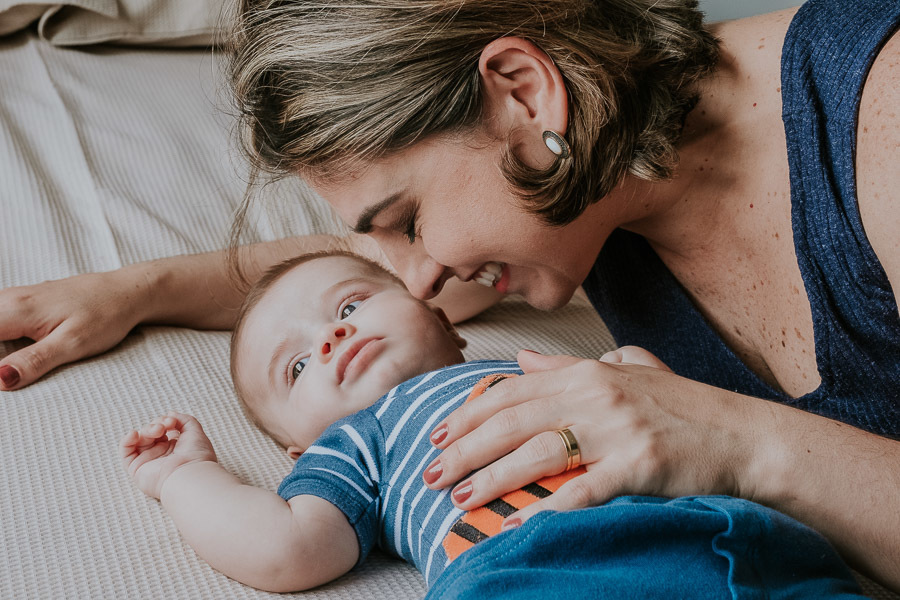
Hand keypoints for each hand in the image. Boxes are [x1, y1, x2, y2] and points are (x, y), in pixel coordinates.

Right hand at [0, 270, 149, 389]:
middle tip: (8, 375)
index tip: (2, 378)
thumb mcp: (73, 344)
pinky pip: (0, 318)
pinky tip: (12, 352)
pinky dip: (1, 336)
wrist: (128, 292)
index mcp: (15, 310)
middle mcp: (10, 299)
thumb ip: (33, 361)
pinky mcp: (26, 302)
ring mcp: (17, 298)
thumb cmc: (106, 315)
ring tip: (12, 368)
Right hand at [120, 412, 217, 498]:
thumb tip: (170, 414)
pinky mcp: (137, 469)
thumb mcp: (194, 431)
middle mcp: (161, 454)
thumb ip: (183, 419)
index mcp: (175, 447)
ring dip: (147, 430)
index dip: (165, 421)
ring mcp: (148, 461)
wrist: (190, 475)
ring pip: (140, 439)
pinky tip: (134, 434)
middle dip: (157, 424)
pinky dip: (127, 441)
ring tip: (158, 430)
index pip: (163, 428)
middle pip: (151, 432)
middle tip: (165, 426)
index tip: (172, 420)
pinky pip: (126, 453)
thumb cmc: (196, 456)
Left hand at [423, 347, 757, 527]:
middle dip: (464, 447)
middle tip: (431, 471)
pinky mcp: (640, 466)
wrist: (744, 436)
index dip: (468, 412)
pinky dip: (543, 508)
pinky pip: (581, 489)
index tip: (437, 433)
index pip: (512, 390)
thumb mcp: (626, 374)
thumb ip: (569, 367)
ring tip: (457, 497)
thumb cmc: (685, 408)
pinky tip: (512, 524)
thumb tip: (523, 359)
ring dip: (490, 476)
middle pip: (512, 420)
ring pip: (535, 451)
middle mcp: (596, 395)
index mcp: (588, 373)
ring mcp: (617, 429)